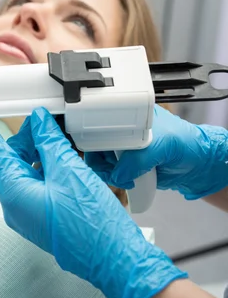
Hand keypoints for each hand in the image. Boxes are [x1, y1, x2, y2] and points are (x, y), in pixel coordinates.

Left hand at [0, 108, 185, 297]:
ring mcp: (27, 214)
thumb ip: (49, 141)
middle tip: (46, 123)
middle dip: (27, 139)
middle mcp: (14, 204)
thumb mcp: (69, 170)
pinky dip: (48, 170)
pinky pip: (37, 187)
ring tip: (63, 142)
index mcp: (12, 190)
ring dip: (41, 154)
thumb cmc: (91, 223)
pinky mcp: (42, 218)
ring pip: (26, 172)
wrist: (114, 259)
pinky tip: (67, 162)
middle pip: (11, 159)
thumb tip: (38, 123)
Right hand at [86, 105, 227, 199]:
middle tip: (112, 171)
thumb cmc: (188, 145)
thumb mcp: (161, 146)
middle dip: (101, 161)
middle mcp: (124, 131)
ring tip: (123, 178)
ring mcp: (125, 148)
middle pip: (97, 145)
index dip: (97, 140)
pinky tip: (126, 180)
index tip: (102, 155)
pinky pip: (111, 171)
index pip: (101, 126)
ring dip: (108, 172)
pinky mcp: (127, 164)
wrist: (200, 166)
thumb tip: (117, 173)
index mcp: (131, 117)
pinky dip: (114, 178)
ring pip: (101, 161)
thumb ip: (136, 159)